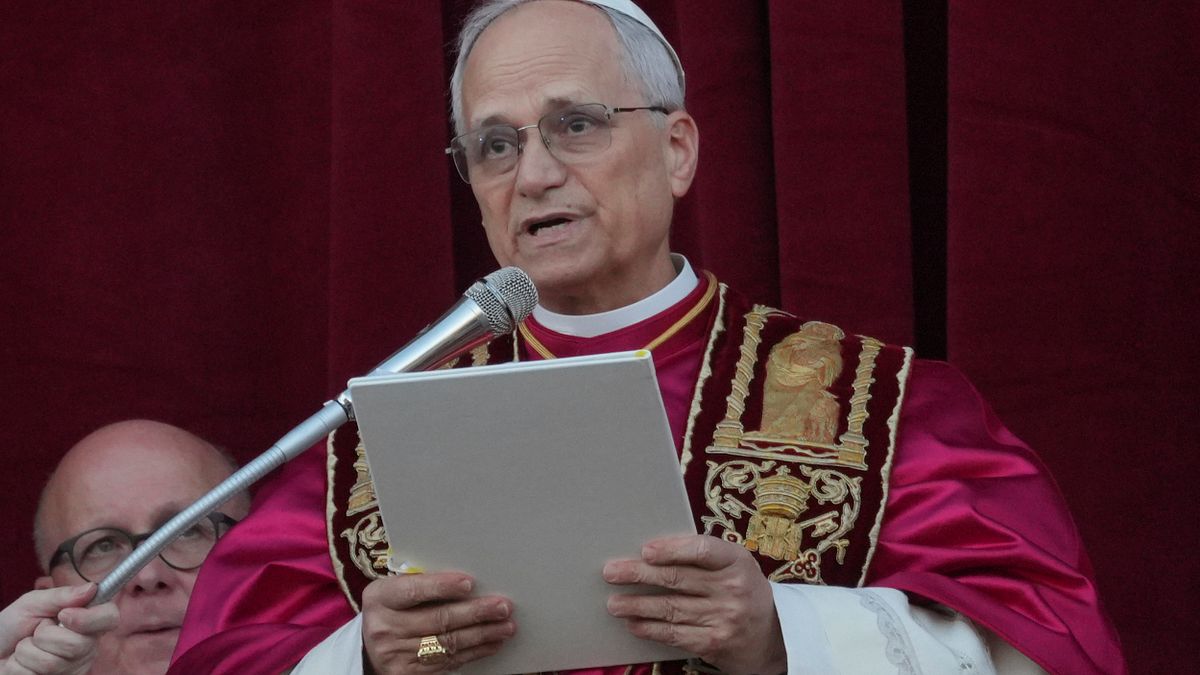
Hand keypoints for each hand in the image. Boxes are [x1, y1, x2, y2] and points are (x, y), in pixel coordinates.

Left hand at [0, 583, 118, 674]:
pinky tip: (22, 664)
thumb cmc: (10, 627)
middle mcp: (85, 647)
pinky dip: (19, 667)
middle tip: (36, 633)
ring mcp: (71, 669)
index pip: (110, 618)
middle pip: (78, 644)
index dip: (91, 618)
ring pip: (53, 662)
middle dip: (44, 636)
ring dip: (27, 652)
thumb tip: (92, 587)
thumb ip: (61, 596)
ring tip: (24, 649)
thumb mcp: (32, 604)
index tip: (65, 615)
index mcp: (86, 622)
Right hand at [360, 572, 515, 673]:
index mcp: (380, 598)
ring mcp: (396, 654)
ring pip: (448, 643)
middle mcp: (384, 627)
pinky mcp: (408, 674)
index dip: (441, 587)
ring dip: (482, 635)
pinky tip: (492, 643)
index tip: (469, 583)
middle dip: (475, 613)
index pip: (413, 591)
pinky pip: (448, 662)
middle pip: (437, 620)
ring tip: (506, 626)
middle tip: (503, 606)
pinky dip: (474, 652)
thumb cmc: (391, 609)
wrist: (368, 648)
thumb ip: (421, 583)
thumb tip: (469, 582)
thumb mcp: (394, 590)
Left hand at [604, 535, 785, 674]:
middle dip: (639, 575)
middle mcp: (732, 589)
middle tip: (611, 573)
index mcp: (737, 561)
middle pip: (678, 579)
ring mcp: (724, 618)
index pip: (703, 550)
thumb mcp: (735, 566)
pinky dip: (651, 629)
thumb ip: (702, 556)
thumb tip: (650, 552)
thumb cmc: (743, 590)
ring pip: (671, 609)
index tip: (646, 550)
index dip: (672, 549)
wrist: (774, 636)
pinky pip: (675, 634)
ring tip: (614, 603)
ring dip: (637, 606)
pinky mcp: (714, 643)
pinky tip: (634, 624)